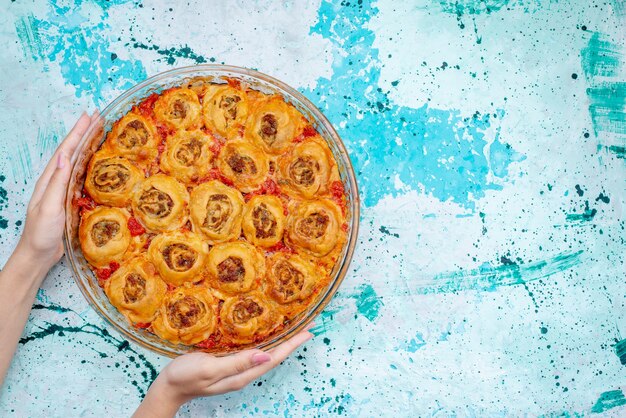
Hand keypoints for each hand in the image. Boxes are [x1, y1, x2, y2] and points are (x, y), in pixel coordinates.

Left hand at [17, 112, 93, 272]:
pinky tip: (96, 162)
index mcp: (49, 180)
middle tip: (97, 117)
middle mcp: (55, 181)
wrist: (37, 254)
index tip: (90, 117)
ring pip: (77, 161)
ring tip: (98, 132)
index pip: (65, 150)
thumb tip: (64, 157)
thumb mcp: (49, 207)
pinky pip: (81, 175)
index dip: (78, 133)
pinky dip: (89, 163)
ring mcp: (62, 189)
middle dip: (83, 133)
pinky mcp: (69, 199)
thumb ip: (56, 183)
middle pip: (71, 151)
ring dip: (87, 145)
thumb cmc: (41, 233)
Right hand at [134, 327, 313, 417]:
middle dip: (291, 341)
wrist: (168, 387)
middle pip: (273, 355)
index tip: (307, 332)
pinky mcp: (228, 361)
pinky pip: (252, 350)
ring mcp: (236, 367)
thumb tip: (265, 356)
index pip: (273, 359)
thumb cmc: (186, 377)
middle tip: (307, 324)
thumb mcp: (210, 368)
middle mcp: (243, 372)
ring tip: (294, 326)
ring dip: (280, 340)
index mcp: (242, 375)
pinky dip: (264, 339)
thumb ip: (237, 363)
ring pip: (265, 352)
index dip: (291, 345)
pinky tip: (266, 331)